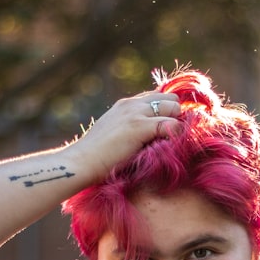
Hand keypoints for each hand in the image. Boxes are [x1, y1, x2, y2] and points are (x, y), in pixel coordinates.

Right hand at [63, 91, 180, 180]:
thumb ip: (131, 129)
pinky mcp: (139, 127)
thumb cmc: (96, 156)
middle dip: (176, 115)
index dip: (167, 112)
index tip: (169, 129)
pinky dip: (177, 135)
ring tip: (171, 143)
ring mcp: (136, 113)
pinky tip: (171, 148)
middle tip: (172, 136)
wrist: (81, 162)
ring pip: (174, 107)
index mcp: (125, 104)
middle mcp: (132, 104)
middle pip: (170, 98)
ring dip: (178, 124)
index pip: (158, 97)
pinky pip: (172, 125)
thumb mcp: (114, 134)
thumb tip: (151, 138)